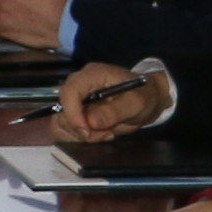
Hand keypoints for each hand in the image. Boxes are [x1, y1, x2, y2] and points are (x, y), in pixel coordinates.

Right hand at [47, 62, 168, 144]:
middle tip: (107, 133)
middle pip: (63, 110)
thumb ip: (114, 111)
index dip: (72, 113)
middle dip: (83, 128)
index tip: (87, 131)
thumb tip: (90, 122)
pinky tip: (103, 133)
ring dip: (86, 135)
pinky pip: (70, 131)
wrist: (149, 99)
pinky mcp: (77, 113)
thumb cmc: (145, 95)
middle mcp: (80, 85)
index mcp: (92, 75)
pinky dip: (85, 137)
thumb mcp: (136, 103)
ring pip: (64, 124)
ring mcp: (77, 100)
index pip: (69, 91)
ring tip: (108, 132)